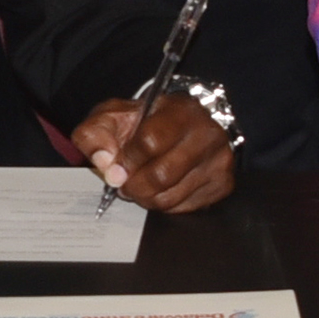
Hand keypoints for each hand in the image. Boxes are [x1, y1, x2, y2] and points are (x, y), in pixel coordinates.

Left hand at [71, 93, 235, 212]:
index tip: (117, 168)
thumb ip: (95, 135)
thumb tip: (105, 164)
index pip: (150, 141)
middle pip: (161, 174)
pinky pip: (184, 208)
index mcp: (180, 110)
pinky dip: (165, 204)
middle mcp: (207, 133)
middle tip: (125, 185)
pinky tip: (161, 190)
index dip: (127, 160)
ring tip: (140, 187)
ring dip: (146, 198)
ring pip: (171, 196)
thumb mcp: (113, 117)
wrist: (184, 127)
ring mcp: (219, 159)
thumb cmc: (145, 123)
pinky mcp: (223, 183)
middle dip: (134, 185)